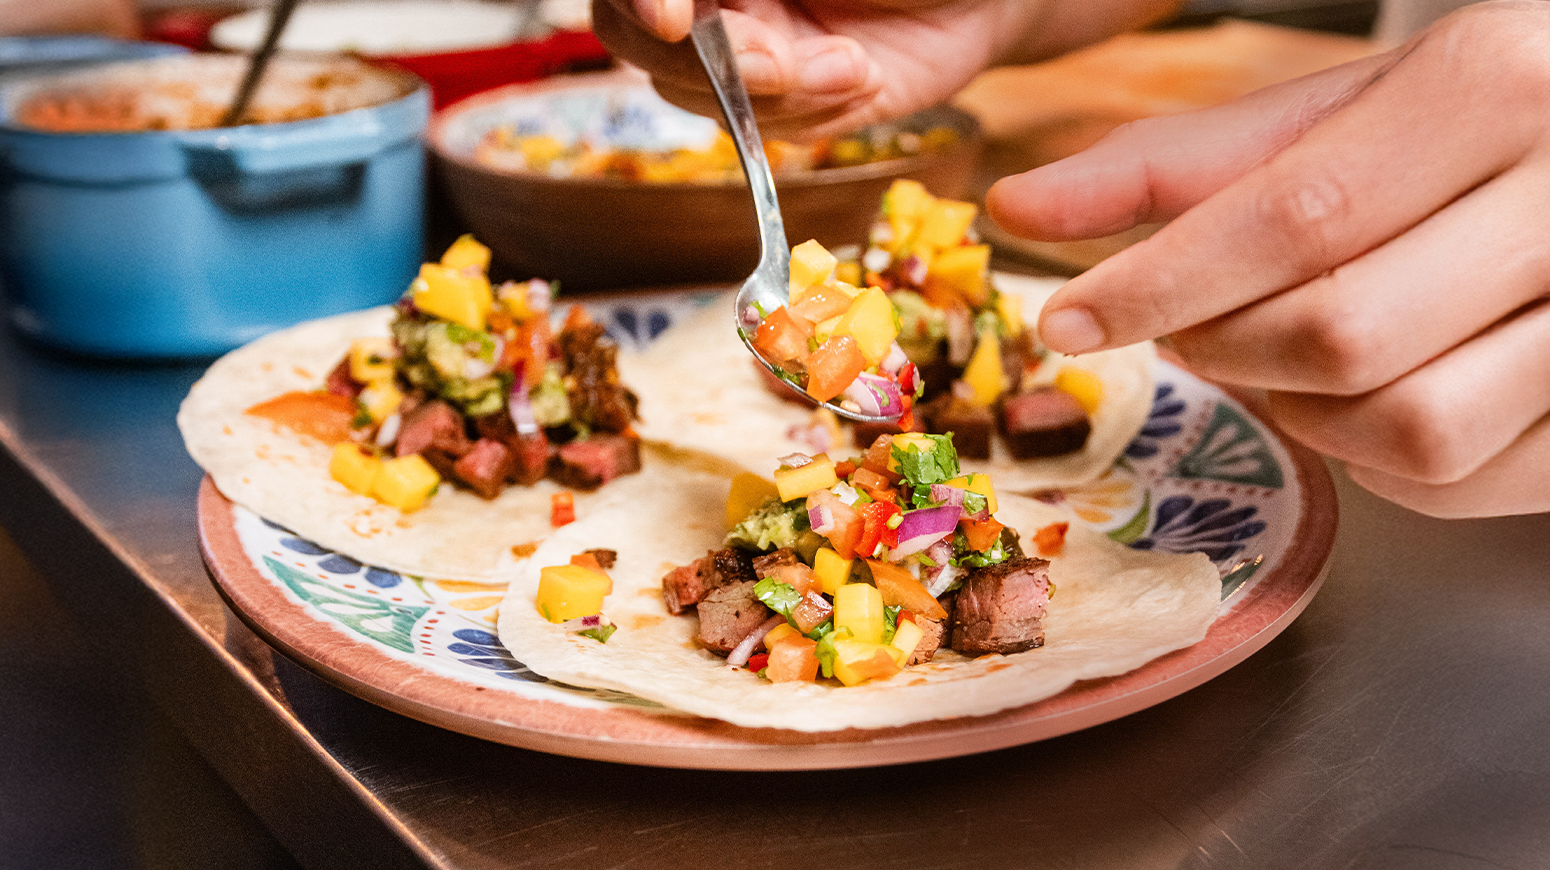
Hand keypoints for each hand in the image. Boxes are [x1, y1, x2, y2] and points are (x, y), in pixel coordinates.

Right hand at [590, 0, 1182, 139]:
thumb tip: (677, 0)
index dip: (638, 2)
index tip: (673, 16)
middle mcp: (710, 2)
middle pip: (644, 48)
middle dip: (710, 65)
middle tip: (776, 62)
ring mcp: (743, 56)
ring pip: (706, 99)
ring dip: (780, 92)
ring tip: (853, 64)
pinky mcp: (789, 106)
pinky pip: (768, 130)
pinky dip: (815, 111)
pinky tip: (862, 76)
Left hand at [987, 1, 1549, 517]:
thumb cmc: (1462, 131)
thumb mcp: (1334, 113)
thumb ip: (1178, 163)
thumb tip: (1018, 204)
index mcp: (1499, 87)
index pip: (1296, 215)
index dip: (1160, 283)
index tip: (1066, 319)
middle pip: (1341, 332)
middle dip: (1231, 346)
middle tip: (1198, 326)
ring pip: (1407, 427)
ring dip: (1304, 413)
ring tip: (1289, 356)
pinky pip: (1457, 483)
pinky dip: (1374, 460)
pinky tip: (1364, 392)